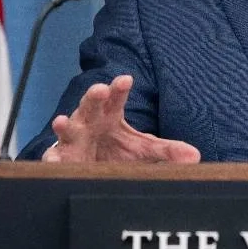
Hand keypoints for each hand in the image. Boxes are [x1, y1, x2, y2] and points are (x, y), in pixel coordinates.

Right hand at [41, 74, 200, 162]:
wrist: (93, 169)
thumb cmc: (117, 152)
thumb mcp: (145, 150)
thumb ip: (168, 152)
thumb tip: (194, 156)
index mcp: (110, 115)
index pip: (116, 98)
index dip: (119, 88)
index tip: (126, 79)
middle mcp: (90, 122)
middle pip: (90, 105)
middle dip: (94, 96)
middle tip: (99, 89)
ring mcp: (73, 140)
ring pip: (68, 129)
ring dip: (65, 124)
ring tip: (62, 121)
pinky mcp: (61, 159)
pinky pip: (53, 158)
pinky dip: (52, 159)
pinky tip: (53, 160)